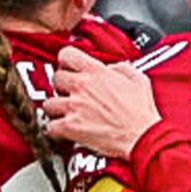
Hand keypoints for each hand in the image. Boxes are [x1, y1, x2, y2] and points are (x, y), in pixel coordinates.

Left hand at [43, 47, 160, 159]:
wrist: (141, 137)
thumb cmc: (141, 112)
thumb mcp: (138, 79)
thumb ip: (121, 68)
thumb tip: (112, 68)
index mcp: (96, 72)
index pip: (67, 54)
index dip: (66, 61)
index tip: (69, 68)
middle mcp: (82, 86)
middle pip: (56, 78)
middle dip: (62, 86)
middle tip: (70, 94)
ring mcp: (73, 106)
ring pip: (49, 103)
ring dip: (56, 109)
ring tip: (66, 114)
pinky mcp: (70, 127)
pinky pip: (49, 126)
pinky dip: (55, 130)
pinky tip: (63, 131)